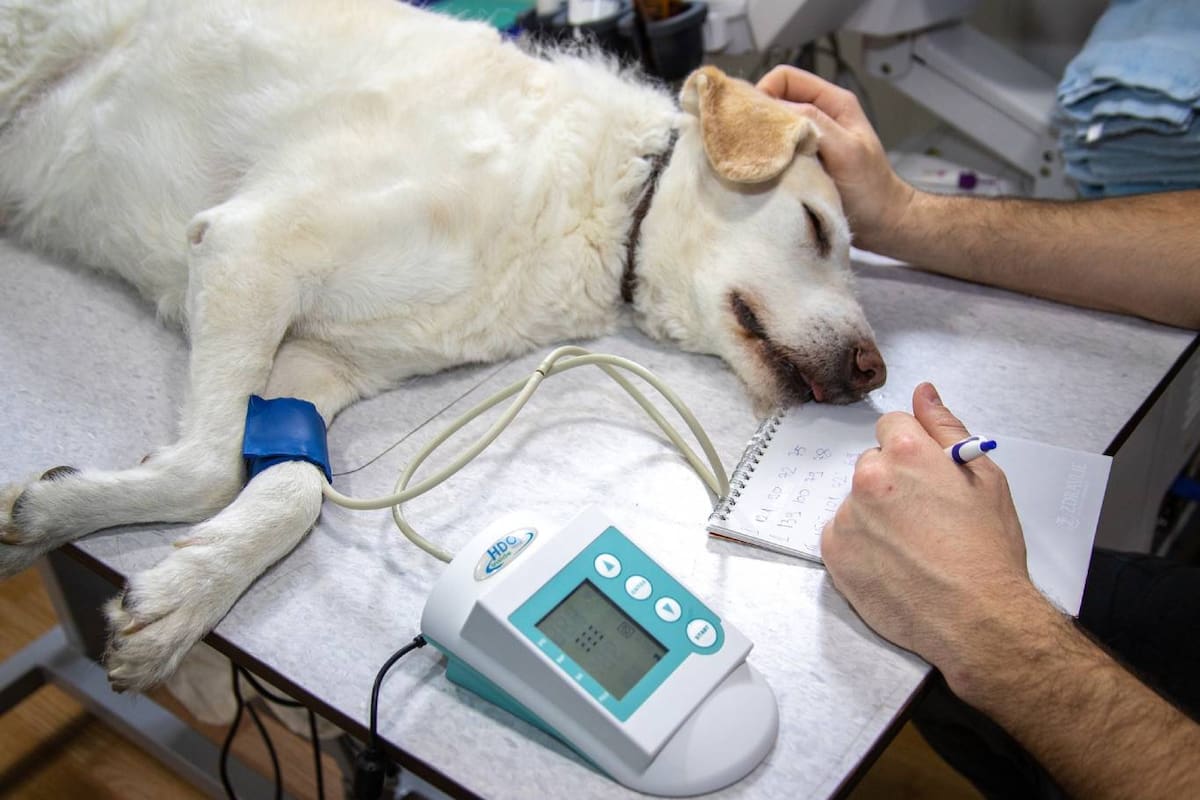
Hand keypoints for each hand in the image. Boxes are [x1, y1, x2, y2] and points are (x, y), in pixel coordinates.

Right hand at [756, 66, 914, 251]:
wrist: (882, 223)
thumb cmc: (871, 188)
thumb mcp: (846, 151)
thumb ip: (816, 124)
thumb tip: (776, 109)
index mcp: (833, 102)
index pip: (785, 77)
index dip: (764, 92)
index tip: (753, 121)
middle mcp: (819, 115)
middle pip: (775, 99)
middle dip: (759, 116)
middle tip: (749, 142)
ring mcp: (809, 138)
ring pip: (773, 126)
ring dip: (762, 140)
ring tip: (755, 159)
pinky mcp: (802, 161)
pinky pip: (776, 150)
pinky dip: (767, 158)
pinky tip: (764, 171)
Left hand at [820, 383, 1056, 692]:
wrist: (978, 619)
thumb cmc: (988, 553)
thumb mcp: (985, 478)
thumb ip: (946, 428)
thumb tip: (923, 393)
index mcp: (906, 453)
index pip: (891, 427)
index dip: (912, 452)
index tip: (925, 476)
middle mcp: (869, 479)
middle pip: (872, 465)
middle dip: (893, 483)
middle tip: (925, 518)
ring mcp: (848, 517)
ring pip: (856, 502)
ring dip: (876, 516)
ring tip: (912, 547)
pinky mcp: (834, 552)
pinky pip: (841, 534)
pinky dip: (860, 545)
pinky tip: (892, 563)